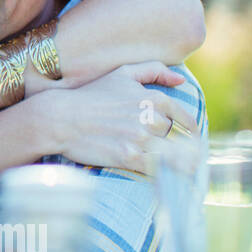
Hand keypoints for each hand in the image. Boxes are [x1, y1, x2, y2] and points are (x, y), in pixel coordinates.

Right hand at [44, 61, 197, 174]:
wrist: (60, 118)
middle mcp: (151, 117)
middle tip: (184, 160)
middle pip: (181, 140)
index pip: (186, 120)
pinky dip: (165, 176)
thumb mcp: (122, 74)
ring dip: (181, 166)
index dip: (191, 134)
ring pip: (175, 158)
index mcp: (155, 98)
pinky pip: (158, 170)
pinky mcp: (128, 157)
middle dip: (183, 150)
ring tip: (182, 173)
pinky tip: (166, 180)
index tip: (190, 143)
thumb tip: (181, 80)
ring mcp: (140, 138)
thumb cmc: (90, 95)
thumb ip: (154, 71)